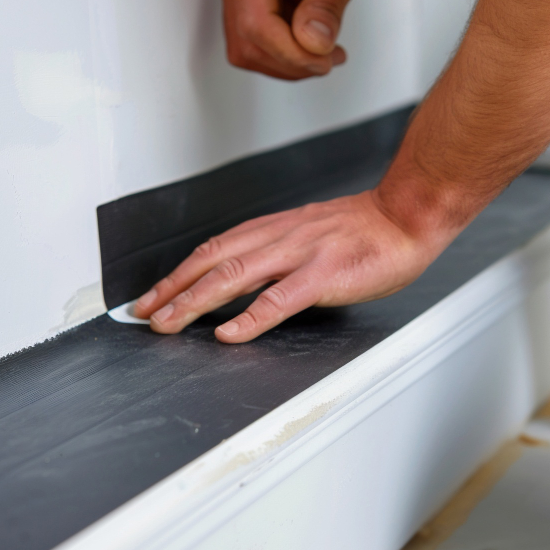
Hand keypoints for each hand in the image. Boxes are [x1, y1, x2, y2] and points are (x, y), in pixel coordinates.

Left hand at [133, 190, 445, 341]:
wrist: (405, 216)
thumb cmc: (364, 231)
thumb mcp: (309, 233)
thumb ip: (277, 254)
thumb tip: (245, 281)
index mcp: (274, 229)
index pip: (213, 249)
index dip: (178, 274)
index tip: (153, 295)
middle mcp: (279, 237)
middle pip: (212, 261)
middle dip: (173, 290)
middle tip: (144, 314)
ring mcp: (300, 254)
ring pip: (234, 276)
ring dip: (195, 302)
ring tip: (168, 324)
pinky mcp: (324, 275)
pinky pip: (280, 298)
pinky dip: (250, 317)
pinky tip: (229, 333)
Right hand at [219, 0, 376, 79]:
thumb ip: (328, 2)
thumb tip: (315, 42)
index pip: (255, 26)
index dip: (291, 54)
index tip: (325, 60)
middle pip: (246, 42)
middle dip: (290, 63)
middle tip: (329, 58)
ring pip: (247, 46)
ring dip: (288, 62)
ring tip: (325, 52)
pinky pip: (257, 36)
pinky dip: (286, 49)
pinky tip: (314, 40)